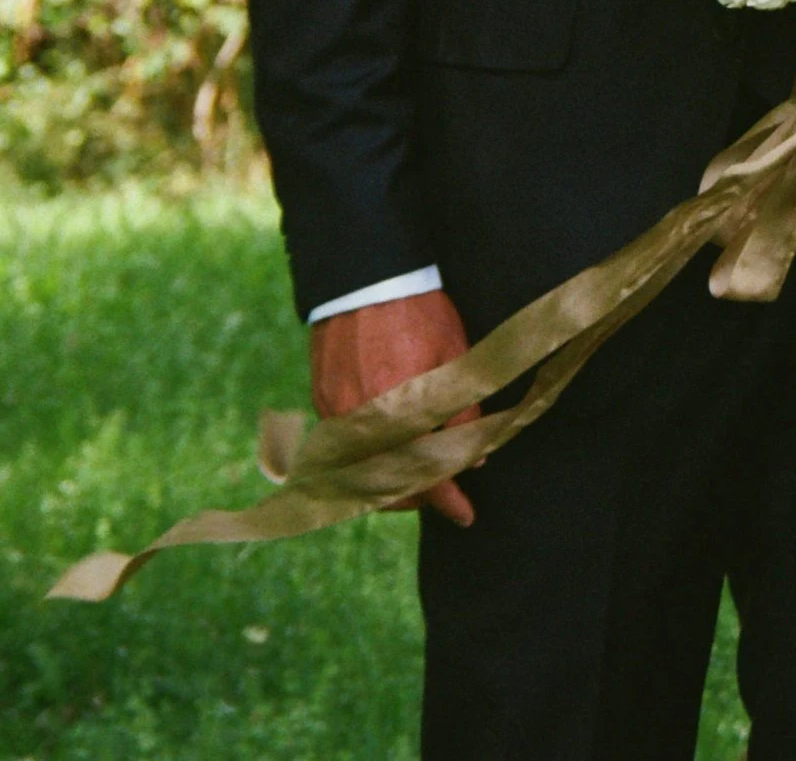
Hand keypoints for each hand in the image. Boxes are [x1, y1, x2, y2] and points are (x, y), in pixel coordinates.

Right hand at [309, 289, 478, 527]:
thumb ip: (462, 412)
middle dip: (415, 495)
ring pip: (360, 471)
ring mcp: (333, 413)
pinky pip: (341, 449)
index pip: (422, 472)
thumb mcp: (453, 359)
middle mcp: (358, 420)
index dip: (447, 499)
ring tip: (419, 476)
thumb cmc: (419, 314)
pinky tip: (388, 453)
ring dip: (389, 481)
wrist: (368, 278)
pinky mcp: (321, 401)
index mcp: (395, 410)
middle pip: (384, 483)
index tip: (466, 516)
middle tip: (445, 494)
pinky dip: (365, 459)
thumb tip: (474, 458)